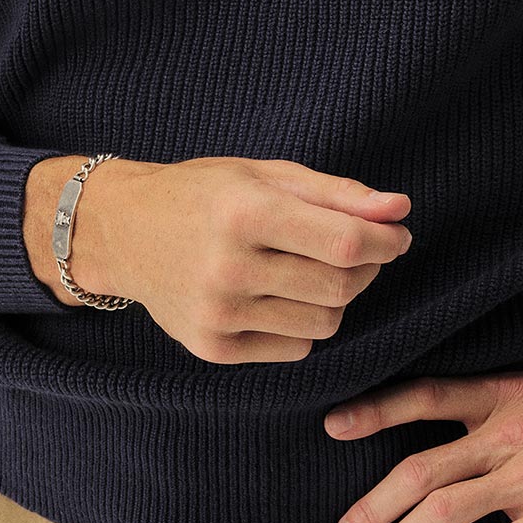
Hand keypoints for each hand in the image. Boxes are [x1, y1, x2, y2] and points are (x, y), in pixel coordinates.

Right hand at [24, 154, 412, 362]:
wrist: (122, 232)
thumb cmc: (204, 194)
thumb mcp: (267, 174)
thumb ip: (338, 193)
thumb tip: (400, 210)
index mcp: (245, 212)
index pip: (346, 243)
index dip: (386, 241)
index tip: (396, 235)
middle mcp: (228, 267)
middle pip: (340, 287)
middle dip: (365, 269)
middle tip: (355, 251)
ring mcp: (217, 314)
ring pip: (324, 323)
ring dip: (336, 298)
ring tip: (311, 270)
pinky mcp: (212, 348)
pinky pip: (296, 348)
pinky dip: (302, 324)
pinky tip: (277, 295)